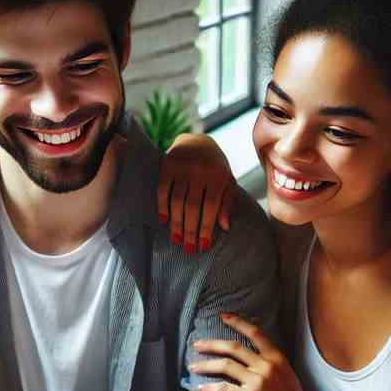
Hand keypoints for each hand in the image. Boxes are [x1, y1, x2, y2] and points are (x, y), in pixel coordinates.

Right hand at [158, 133, 237, 252]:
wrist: (197, 140)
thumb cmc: (215, 168)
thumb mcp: (227, 182)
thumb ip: (228, 202)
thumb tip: (225, 226)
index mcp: (219, 176)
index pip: (211, 207)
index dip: (207, 228)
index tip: (203, 246)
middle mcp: (201, 171)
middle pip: (193, 207)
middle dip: (191, 230)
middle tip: (188, 249)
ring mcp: (183, 167)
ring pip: (178, 201)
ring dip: (176, 223)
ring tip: (176, 240)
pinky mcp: (167, 165)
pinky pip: (163, 189)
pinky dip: (162, 206)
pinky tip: (163, 220)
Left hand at [190, 313, 313, 390]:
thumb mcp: (287, 374)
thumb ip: (270, 362)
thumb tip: (251, 354)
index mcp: (276, 358)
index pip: (255, 333)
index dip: (237, 322)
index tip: (223, 316)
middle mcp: (266, 366)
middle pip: (233, 348)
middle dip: (211, 344)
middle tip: (197, 345)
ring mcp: (258, 382)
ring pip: (225, 365)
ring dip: (205, 365)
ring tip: (193, 366)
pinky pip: (224, 388)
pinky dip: (209, 388)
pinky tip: (201, 387)